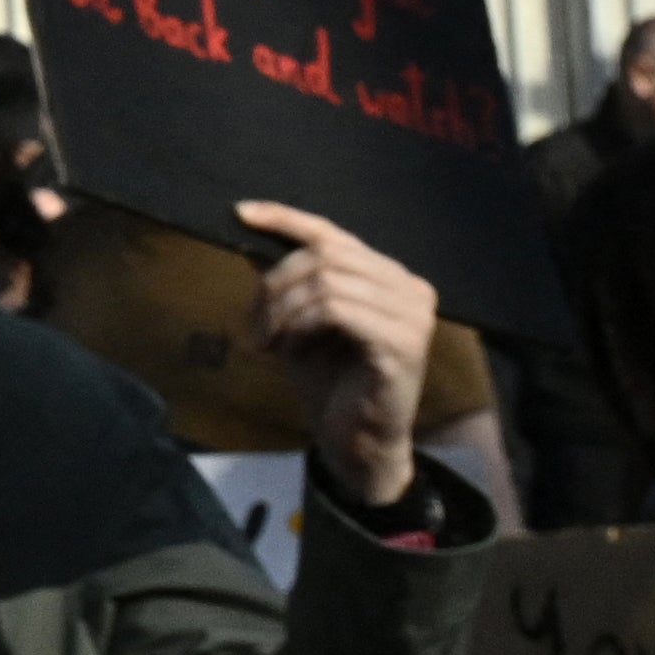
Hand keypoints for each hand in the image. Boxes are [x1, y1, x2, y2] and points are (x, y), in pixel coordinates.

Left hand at [231, 201, 439, 509]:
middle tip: (255, 324)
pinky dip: (302, 326)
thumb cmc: (331, 381)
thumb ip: (289, 279)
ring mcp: (413, 315)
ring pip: (326, 281)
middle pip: (324, 255)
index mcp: (391, 277)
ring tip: (270, 342)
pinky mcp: (404, 344)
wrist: (356, 442)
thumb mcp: (299, 320)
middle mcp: (411, 288)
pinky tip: (292, 351)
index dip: (286, 217)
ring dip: (283, 311)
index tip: (241, 212)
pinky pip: (336, 310)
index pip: (334, 233)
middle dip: (275, 284)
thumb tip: (250, 225)